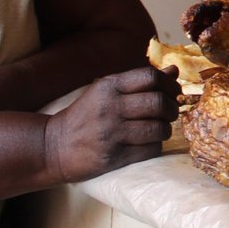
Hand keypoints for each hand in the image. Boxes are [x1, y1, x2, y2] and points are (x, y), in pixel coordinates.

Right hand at [42, 65, 180, 182]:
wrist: (54, 146)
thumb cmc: (86, 116)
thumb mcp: (107, 91)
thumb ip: (139, 81)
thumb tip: (174, 71)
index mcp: (109, 86)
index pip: (150, 77)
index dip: (169, 84)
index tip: (173, 92)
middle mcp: (111, 107)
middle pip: (158, 102)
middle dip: (172, 108)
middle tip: (170, 113)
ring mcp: (112, 132)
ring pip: (158, 128)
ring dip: (165, 129)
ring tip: (159, 129)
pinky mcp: (114, 156)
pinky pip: (150, 149)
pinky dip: (156, 146)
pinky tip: (148, 143)